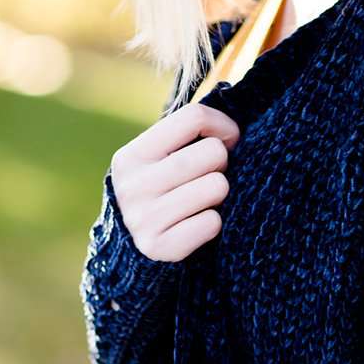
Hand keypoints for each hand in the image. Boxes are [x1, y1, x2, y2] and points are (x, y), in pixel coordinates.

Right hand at [110, 101, 240, 263]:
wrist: (132, 250)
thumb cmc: (161, 193)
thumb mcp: (160, 160)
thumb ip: (186, 136)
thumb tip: (231, 112)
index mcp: (132, 155)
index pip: (193, 117)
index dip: (222, 125)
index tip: (229, 139)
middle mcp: (133, 184)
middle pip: (212, 153)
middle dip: (222, 164)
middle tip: (210, 176)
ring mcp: (144, 218)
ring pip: (217, 187)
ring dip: (219, 195)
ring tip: (203, 200)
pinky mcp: (159, 247)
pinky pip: (212, 223)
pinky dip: (213, 224)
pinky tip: (196, 224)